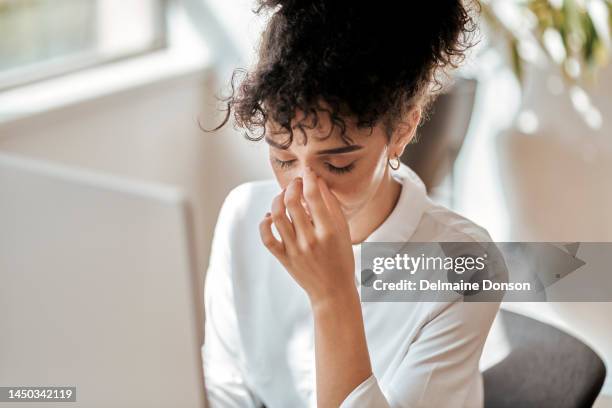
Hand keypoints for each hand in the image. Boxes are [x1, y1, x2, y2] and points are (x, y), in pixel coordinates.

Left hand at [259, 166, 356, 304]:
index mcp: (329, 231)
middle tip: (296, 183)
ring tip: (284, 196)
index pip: (314, 196)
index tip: (308, 172)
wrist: (332, 291)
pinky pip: (266, 237)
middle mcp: (310, 240)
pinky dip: (265, 222)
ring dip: (277, 199)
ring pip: (277, 216)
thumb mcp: (343, 230)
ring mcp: (295, 250)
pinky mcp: (284, 258)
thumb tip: (317, 181)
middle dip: (292, 186)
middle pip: (291, 202)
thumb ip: (331, 205)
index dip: (309, 178)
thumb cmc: (341, 258)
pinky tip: (272, 216)